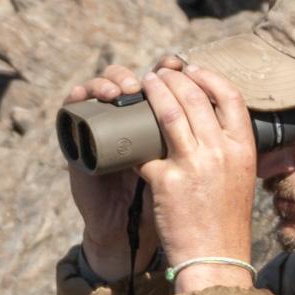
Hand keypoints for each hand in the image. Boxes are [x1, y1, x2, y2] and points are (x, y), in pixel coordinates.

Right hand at [63, 55, 183, 279]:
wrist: (126, 230)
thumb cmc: (160, 201)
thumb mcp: (183, 169)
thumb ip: (195, 142)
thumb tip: (220, 110)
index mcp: (154, 119)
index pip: (159, 81)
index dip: (169, 70)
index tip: (179, 64)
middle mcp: (127, 116)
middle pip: (134, 76)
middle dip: (145, 74)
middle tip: (156, 76)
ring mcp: (101, 123)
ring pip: (103, 84)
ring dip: (112, 80)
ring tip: (124, 91)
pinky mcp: (78, 136)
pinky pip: (74, 106)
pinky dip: (79, 96)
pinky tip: (85, 95)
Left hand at [134, 64, 257, 293]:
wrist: (215, 258)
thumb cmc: (226, 221)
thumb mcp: (241, 177)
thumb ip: (229, 148)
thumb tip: (212, 121)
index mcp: (243, 148)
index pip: (230, 96)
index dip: (209, 77)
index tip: (193, 71)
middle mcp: (220, 151)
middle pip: (195, 97)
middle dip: (173, 78)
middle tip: (159, 74)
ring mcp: (193, 164)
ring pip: (169, 113)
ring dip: (153, 92)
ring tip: (142, 83)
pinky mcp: (166, 181)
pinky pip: (145, 148)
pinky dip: (135, 136)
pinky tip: (126, 127)